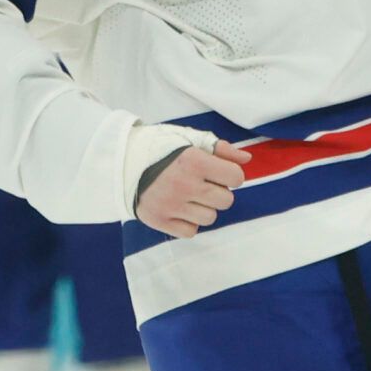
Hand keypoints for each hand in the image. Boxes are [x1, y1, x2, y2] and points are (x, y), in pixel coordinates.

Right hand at [136, 141, 250, 238]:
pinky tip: (178, 208)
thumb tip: (247, 160)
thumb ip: (221, 149)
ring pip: (210, 218)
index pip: (236, 178)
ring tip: (188, 195)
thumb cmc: (162, 148)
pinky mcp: (159, 221)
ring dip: (204, 208)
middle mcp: (183, 184)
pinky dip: (188, 222)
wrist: (123, 162)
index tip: (218, 172)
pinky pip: (191, 231)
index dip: (230, 175)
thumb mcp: (190, 139)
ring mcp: (171, 205)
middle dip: (218, 192)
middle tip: (201, 183)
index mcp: (193, 160)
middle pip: (226, 201)